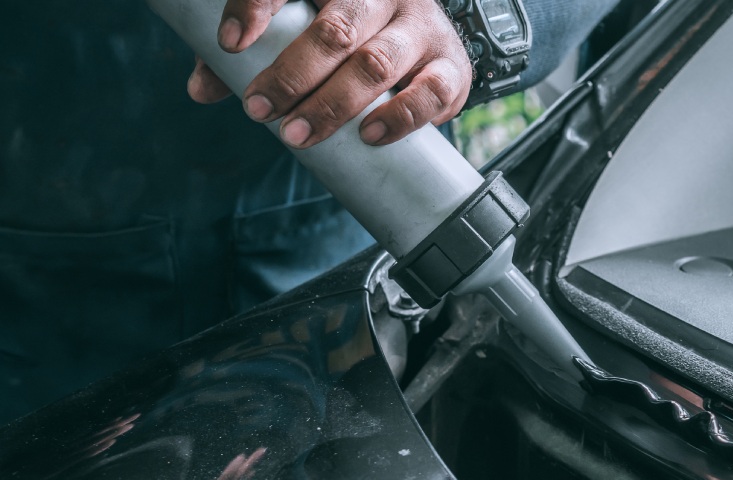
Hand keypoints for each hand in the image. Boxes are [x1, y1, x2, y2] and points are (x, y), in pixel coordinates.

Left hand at [187, 0, 471, 148]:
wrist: (424, 36)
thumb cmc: (350, 31)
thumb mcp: (300, 26)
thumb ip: (253, 51)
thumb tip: (202, 87)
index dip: (257, 5)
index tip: (229, 43)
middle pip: (336, 29)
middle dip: (292, 75)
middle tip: (258, 110)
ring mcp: (422, 27)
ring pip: (376, 64)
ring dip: (332, 105)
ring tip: (295, 135)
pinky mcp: (451, 67)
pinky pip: (431, 93)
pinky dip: (399, 117)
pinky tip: (369, 135)